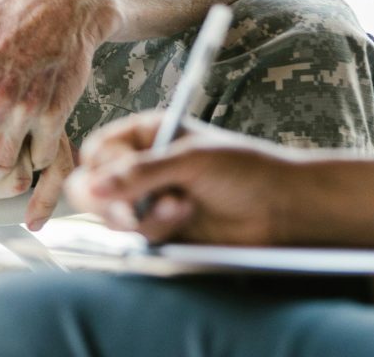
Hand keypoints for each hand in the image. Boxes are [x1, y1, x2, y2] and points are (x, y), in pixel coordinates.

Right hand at [66, 111, 299, 245]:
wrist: (280, 208)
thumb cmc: (244, 169)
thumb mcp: (190, 159)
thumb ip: (140, 173)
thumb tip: (93, 188)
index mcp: (147, 135)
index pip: (98, 151)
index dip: (102, 168)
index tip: (118, 181)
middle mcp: (143, 167)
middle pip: (93, 188)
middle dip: (112, 203)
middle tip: (134, 214)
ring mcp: (150, 200)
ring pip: (113, 217)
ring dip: (143, 217)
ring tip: (180, 207)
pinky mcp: (162, 230)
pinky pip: (137, 237)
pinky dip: (156, 231)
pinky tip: (185, 219)